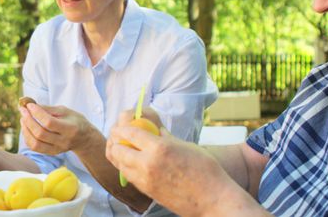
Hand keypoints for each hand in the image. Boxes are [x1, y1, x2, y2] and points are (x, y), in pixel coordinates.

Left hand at [19, 103, 95, 154]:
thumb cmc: (75, 121)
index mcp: (70, 129)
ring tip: (23, 118)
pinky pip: (35, 147)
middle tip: (23, 110)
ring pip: (35, 143)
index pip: (50, 122)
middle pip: (40, 133)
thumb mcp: (66, 111)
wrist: (84, 139)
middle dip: (28, 120)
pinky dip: (27, 137)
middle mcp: (63, 141)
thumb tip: (31, 105)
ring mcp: (57, 150)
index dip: (37, 113)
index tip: (30, 105)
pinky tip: (26, 127)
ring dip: (25, 130)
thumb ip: (49, 109)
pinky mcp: (51, 153)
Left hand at [106, 114, 228, 215]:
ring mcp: (145, 180)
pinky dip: (125, 167)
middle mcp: (148, 163)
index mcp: (159, 148)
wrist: (212, 200)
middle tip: (118, 137)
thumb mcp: (186, 146)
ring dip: (118, 155)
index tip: (120, 126)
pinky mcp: (146, 191)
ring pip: (119, 165)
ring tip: (122, 149)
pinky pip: (128, 176)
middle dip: (115, 141)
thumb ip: (166, 138)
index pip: (130, 133)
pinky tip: (132, 163)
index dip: (122, 128)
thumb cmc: (205, 170)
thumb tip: (156, 131)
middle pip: (117, 150)